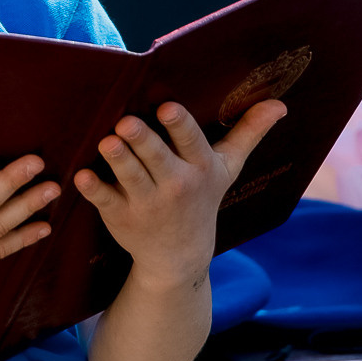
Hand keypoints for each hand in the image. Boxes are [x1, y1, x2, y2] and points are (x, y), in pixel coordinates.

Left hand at [75, 101, 285, 286]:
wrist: (181, 256)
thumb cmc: (202, 199)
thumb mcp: (228, 168)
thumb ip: (248, 133)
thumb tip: (279, 104)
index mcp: (200, 168)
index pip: (190, 142)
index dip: (179, 126)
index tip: (167, 108)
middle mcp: (175, 185)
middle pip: (156, 158)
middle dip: (142, 140)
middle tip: (125, 123)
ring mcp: (146, 203)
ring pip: (130, 176)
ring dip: (117, 159)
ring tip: (106, 142)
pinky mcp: (120, 216)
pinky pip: (104, 200)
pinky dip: (94, 189)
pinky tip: (82, 175)